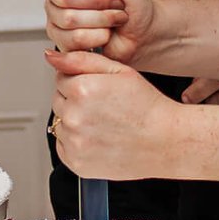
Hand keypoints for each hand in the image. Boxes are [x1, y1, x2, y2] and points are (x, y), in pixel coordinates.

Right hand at [45, 0, 154, 62]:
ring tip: (112, 16)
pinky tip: (105, 32)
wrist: (142, 30)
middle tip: (114, 1)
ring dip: (102, 19)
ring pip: (69, 19)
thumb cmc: (132, 1)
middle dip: (98, 0)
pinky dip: (99, 36)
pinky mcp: (62, 40)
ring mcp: (57, 17)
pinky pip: (75, 38)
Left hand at [47, 50, 178, 178]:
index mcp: (82, 89)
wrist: (166, 141)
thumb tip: (52, 57)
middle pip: (59, 101)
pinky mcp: (76, 162)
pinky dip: (76, 143)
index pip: (61, 78)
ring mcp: (74, 142)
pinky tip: (99, 139)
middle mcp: (74, 116)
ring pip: (60, 124)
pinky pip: (64, 146)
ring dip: (75, 123)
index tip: (99, 91)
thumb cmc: (148, 108)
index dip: (81, 82)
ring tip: (104, 125)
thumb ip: (81, 59)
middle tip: (105, 108)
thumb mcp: (119, 71)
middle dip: (76, 102)